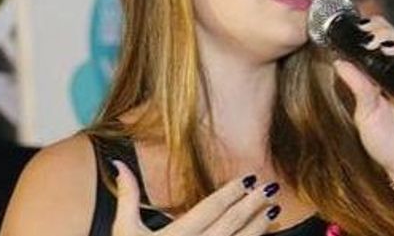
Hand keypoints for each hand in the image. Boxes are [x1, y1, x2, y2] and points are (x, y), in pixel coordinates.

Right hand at [112, 161, 280, 235]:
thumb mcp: (123, 231)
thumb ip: (126, 196)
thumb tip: (121, 164)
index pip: (210, 209)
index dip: (231, 192)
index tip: (248, 178)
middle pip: (229, 225)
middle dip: (251, 205)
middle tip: (269, 188)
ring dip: (257, 228)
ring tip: (272, 211)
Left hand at [333, 16, 393, 182]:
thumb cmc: (384, 140)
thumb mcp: (364, 112)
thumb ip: (357, 87)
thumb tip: (339, 62)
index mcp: (382, 76)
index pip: (379, 42)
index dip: (371, 30)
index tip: (357, 28)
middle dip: (383, 31)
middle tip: (369, 35)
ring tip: (382, 45)